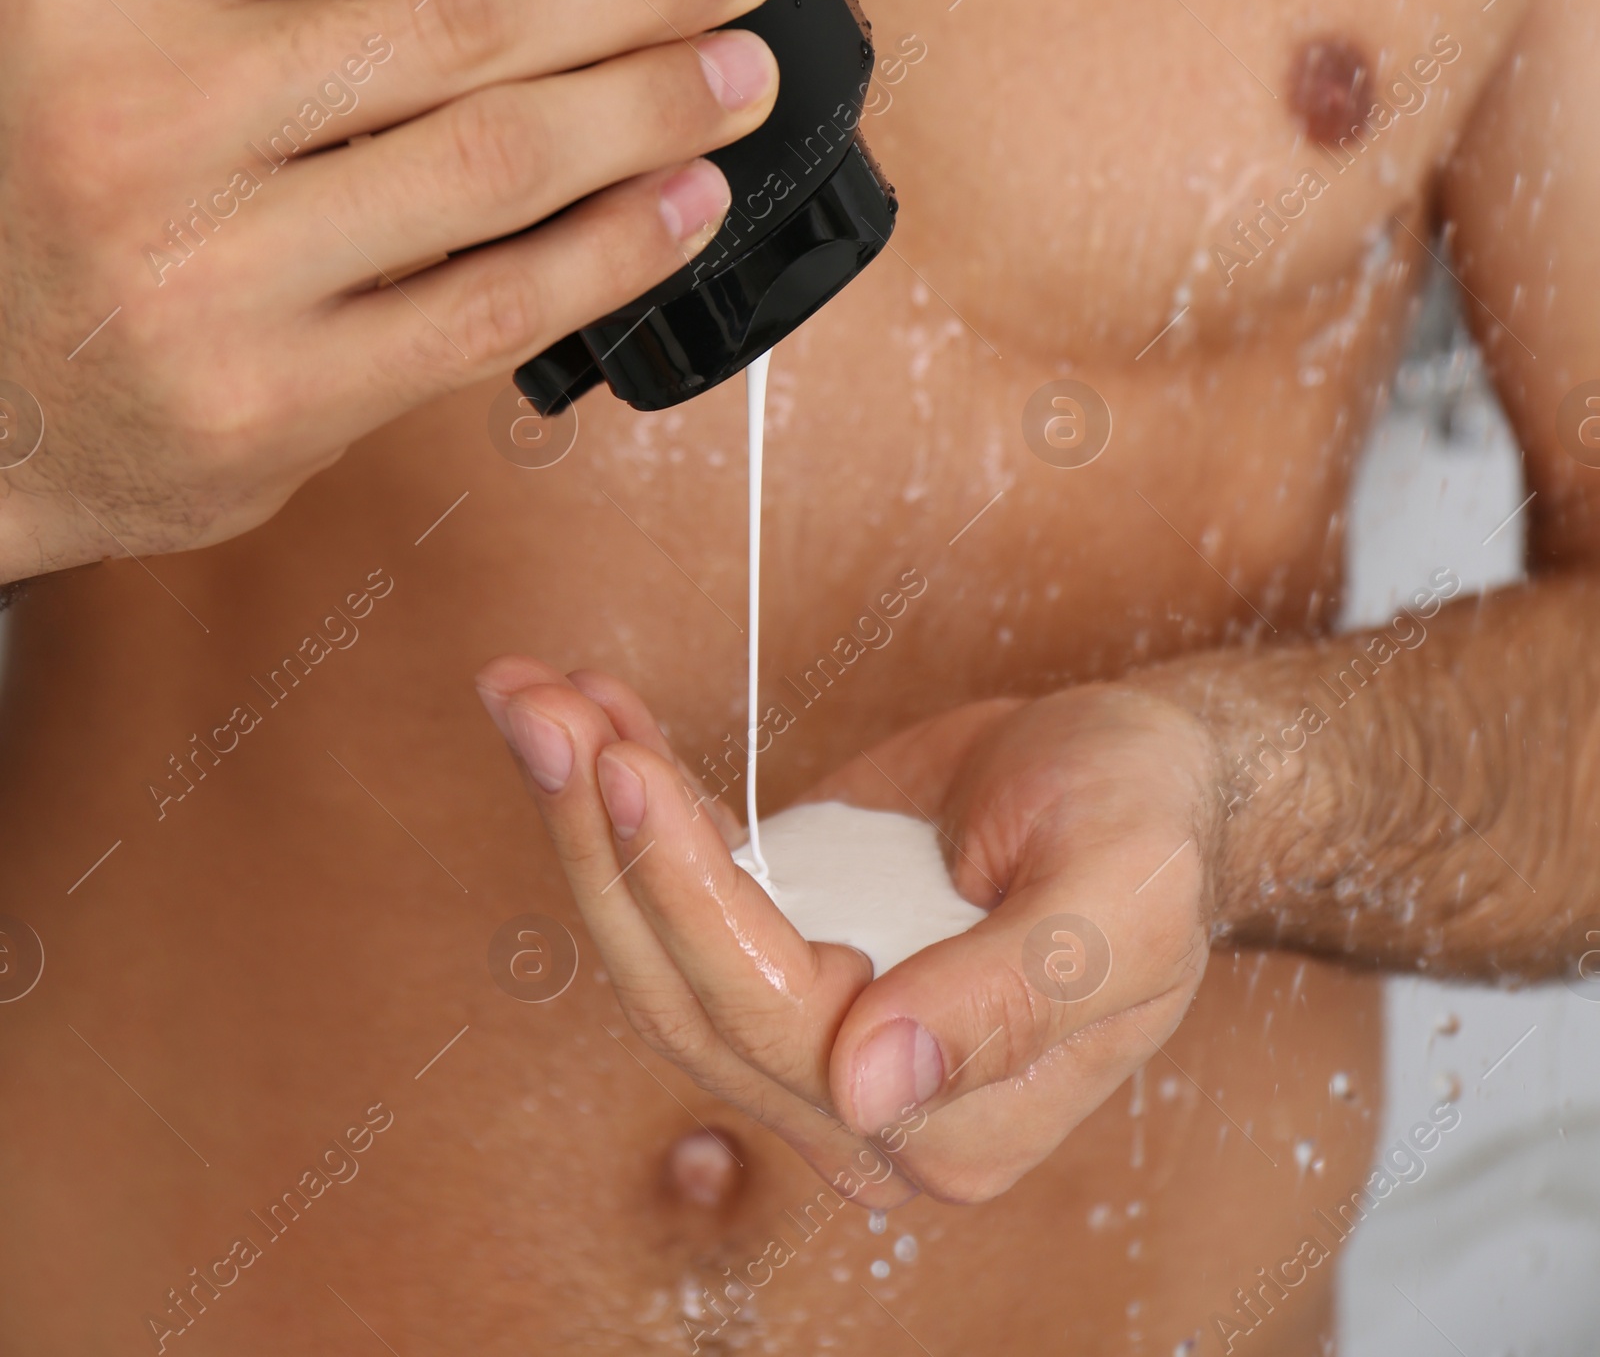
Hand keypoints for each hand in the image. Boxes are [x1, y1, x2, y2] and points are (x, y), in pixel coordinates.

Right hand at [0, 0, 780, 576]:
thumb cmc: (43, 181)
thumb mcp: (90, 16)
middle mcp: (146, 120)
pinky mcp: (273, 401)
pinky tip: (683, 202)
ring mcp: (210, 276)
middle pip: (461, 7)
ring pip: (501, 158)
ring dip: (657, 104)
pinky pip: (493, 311)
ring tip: (737, 73)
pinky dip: (616, 248)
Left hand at [476, 658, 1224, 1204]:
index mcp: (948, 1123)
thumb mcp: (1118, 902)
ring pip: (655, 938)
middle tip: (538, 706)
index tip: (622, 766)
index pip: (769, 1017)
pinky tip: (588, 712)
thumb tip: (869, 1084)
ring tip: (530, 691)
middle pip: (681, 984)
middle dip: (598, 837)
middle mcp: (858, 1097)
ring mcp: (811, 1021)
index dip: (683, 893)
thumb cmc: (1152, 830)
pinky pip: (680, 883)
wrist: (1154, 776)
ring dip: (582, 810)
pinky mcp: (784, 938)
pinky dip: (623, 798)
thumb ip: (1006, 1002)